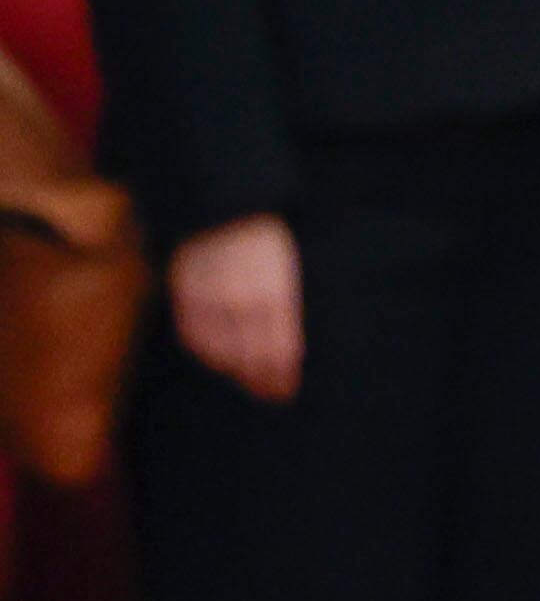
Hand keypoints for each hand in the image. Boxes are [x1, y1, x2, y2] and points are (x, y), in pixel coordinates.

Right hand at [166, 214, 302, 401]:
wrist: (226, 205)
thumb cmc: (266, 237)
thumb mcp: (289, 268)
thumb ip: (287, 305)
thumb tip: (291, 346)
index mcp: (277, 293)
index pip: (281, 349)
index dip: (283, 374)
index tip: (286, 389)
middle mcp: (244, 300)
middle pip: (254, 356)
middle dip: (263, 379)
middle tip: (270, 394)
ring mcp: (212, 299)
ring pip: (223, 351)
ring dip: (236, 372)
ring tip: (248, 383)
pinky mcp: (187, 295)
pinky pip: (195, 335)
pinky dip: (208, 353)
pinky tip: (219, 362)